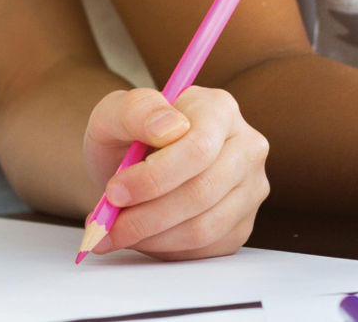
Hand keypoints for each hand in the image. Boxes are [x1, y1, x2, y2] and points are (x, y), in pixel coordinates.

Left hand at [83, 86, 269, 258]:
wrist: (135, 165)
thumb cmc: (128, 136)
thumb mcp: (115, 113)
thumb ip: (137, 110)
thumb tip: (169, 126)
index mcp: (220, 109)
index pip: (198, 149)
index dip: (154, 177)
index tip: (113, 192)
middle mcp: (246, 147)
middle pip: (202, 192)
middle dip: (147, 215)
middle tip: (107, 223)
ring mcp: (250, 188)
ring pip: (204, 227)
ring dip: (152, 237)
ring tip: (118, 231)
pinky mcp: (242, 223)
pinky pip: (206, 248)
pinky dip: (166, 249)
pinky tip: (142, 236)